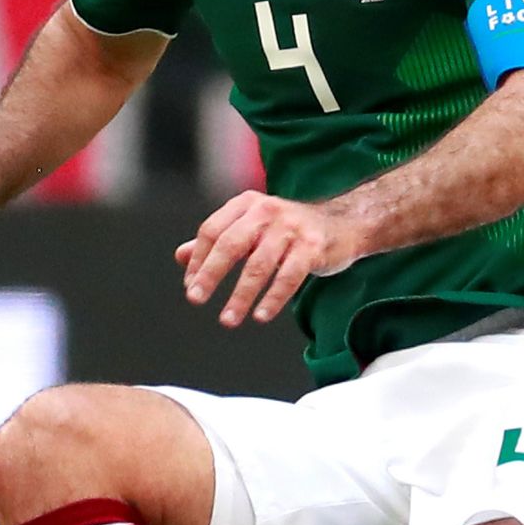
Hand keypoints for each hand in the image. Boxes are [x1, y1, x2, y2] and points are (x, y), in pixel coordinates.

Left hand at [175, 192, 364, 327]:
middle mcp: (267, 211)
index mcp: (247, 204)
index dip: (198, 260)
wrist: (342, 224)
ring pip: (259, 265)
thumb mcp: (251, 229)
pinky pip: (289, 276)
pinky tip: (261, 316)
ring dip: (241, 295)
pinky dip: (273, 298)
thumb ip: (218, 240)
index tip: (191, 286)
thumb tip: (181, 257)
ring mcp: (292, 228)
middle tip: (195, 299)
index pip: (212, 230)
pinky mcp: (313, 246)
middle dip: (210, 274)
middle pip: (231, 243)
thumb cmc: (289, 231)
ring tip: (228, 320)